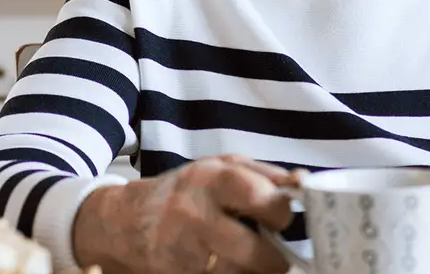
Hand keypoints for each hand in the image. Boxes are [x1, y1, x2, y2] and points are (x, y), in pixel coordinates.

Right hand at [73, 155, 295, 273]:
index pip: (263, 198)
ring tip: (246, 259)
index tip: (278, 218)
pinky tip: (226, 266)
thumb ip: (263, 174)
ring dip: (252, 272)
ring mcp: (186, 252)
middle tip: (273, 254)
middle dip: (275, 260)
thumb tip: (303, 183)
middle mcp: (196, 216)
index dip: (281, 213)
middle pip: (257, 255)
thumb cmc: (184, 192)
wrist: (126, 221)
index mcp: (211, 180)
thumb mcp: (219, 168)